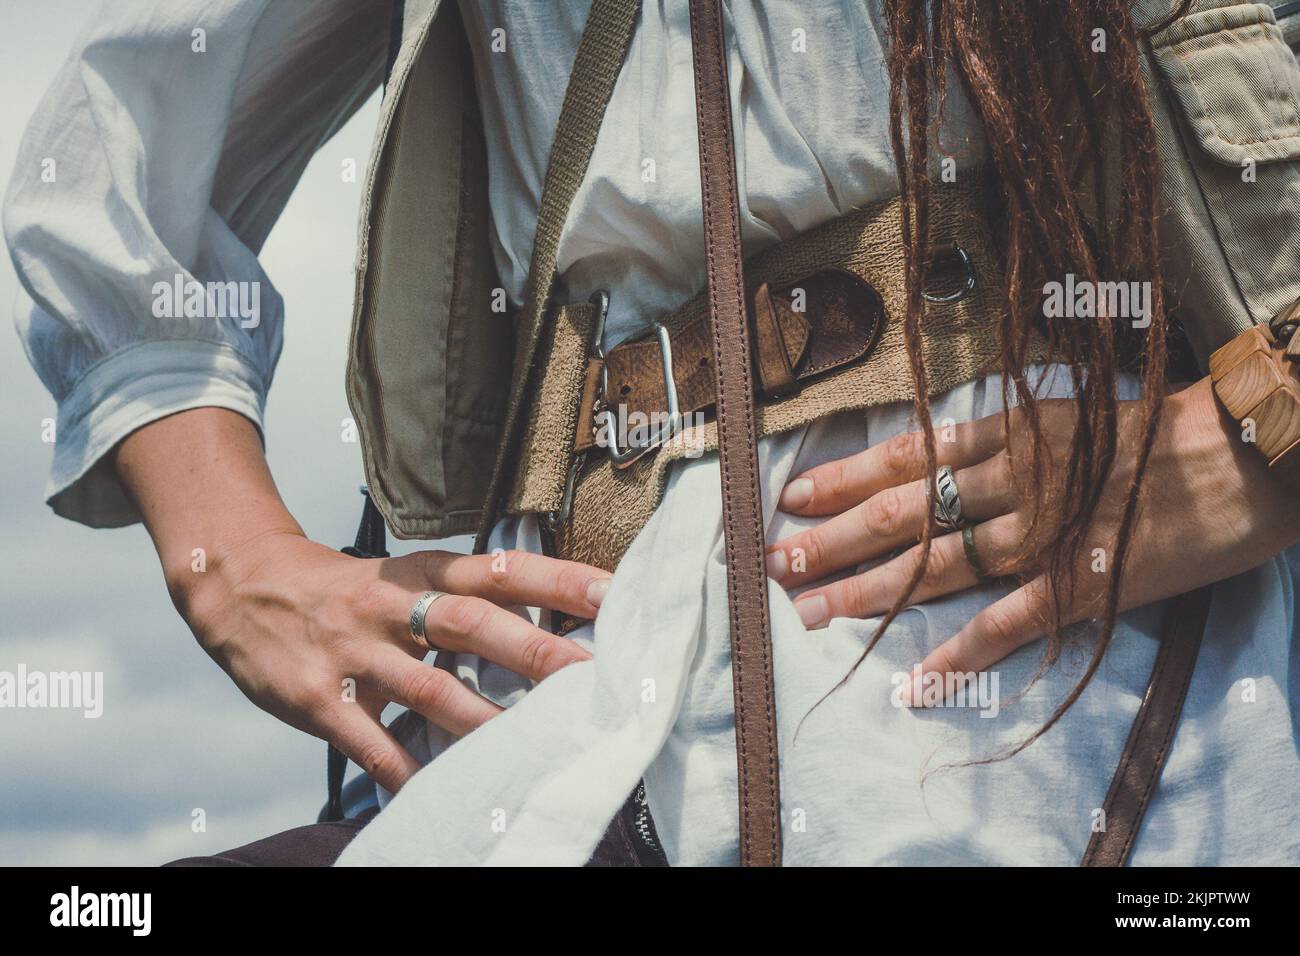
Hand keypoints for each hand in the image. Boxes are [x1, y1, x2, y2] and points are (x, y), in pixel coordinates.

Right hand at [187, 533, 608, 792]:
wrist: (241, 583)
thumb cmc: (345, 588)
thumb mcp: (403, 575)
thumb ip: (464, 598)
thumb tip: (547, 627)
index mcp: (421, 571)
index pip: (500, 570)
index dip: (556, 580)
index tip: (612, 593)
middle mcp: (394, 606)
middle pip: (470, 622)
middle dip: (532, 649)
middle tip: (588, 672)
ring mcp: (355, 652)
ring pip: (427, 688)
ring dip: (481, 718)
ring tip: (530, 744)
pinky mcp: (321, 697)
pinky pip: (370, 742)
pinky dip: (404, 769)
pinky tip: (439, 790)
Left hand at [765, 377, 1299, 696]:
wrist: (1244, 453)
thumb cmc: (1158, 427)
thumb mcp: (1068, 413)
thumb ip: (1004, 437)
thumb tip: (938, 454)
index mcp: (1010, 433)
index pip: (906, 456)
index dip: (843, 477)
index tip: (792, 494)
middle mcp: (1011, 481)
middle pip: (904, 513)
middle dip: (834, 539)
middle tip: (776, 563)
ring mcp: (1042, 534)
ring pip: (937, 565)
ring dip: (870, 592)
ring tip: (813, 612)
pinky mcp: (1079, 584)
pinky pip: (1004, 624)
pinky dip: (957, 655)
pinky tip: (912, 682)